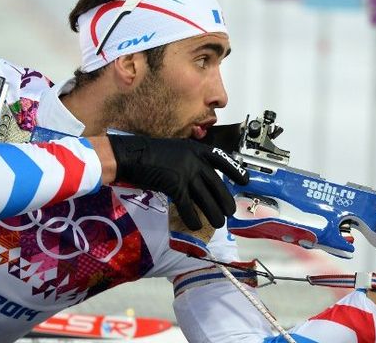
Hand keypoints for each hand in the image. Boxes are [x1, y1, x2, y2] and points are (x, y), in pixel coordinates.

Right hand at [107, 135, 248, 229]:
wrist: (131, 154)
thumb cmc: (149, 152)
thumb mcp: (175, 150)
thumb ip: (188, 161)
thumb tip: (198, 176)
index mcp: (196, 149)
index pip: (221, 159)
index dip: (234, 170)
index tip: (244, 181)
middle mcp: (194, 160)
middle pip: (216, 184)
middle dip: (225, 200)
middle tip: (230, 212)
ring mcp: (186, 173)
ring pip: (205, 198)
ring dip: (213, 213)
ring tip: (218, 223)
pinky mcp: (175, 185)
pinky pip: (188, 206)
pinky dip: (192, 217)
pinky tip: (195, 226)